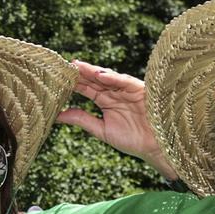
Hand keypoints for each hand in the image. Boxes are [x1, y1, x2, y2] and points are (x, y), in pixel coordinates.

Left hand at [58, 61, 178, 180]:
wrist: (156, 147)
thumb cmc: (133, 140)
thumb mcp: (102, 130)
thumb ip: (82, 120)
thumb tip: (58, 115)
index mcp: (106, 101)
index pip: (87, 88)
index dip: (74, 83)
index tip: (57, 78)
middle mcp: (116, 92)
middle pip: (95, 80)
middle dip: (80, 73)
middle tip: (64, 66)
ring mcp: (127, 90)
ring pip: (108, 78)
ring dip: (92, 72)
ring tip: (77, 67)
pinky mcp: (140, 90)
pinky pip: (125, 82)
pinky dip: (113, 78)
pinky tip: (99, 75)